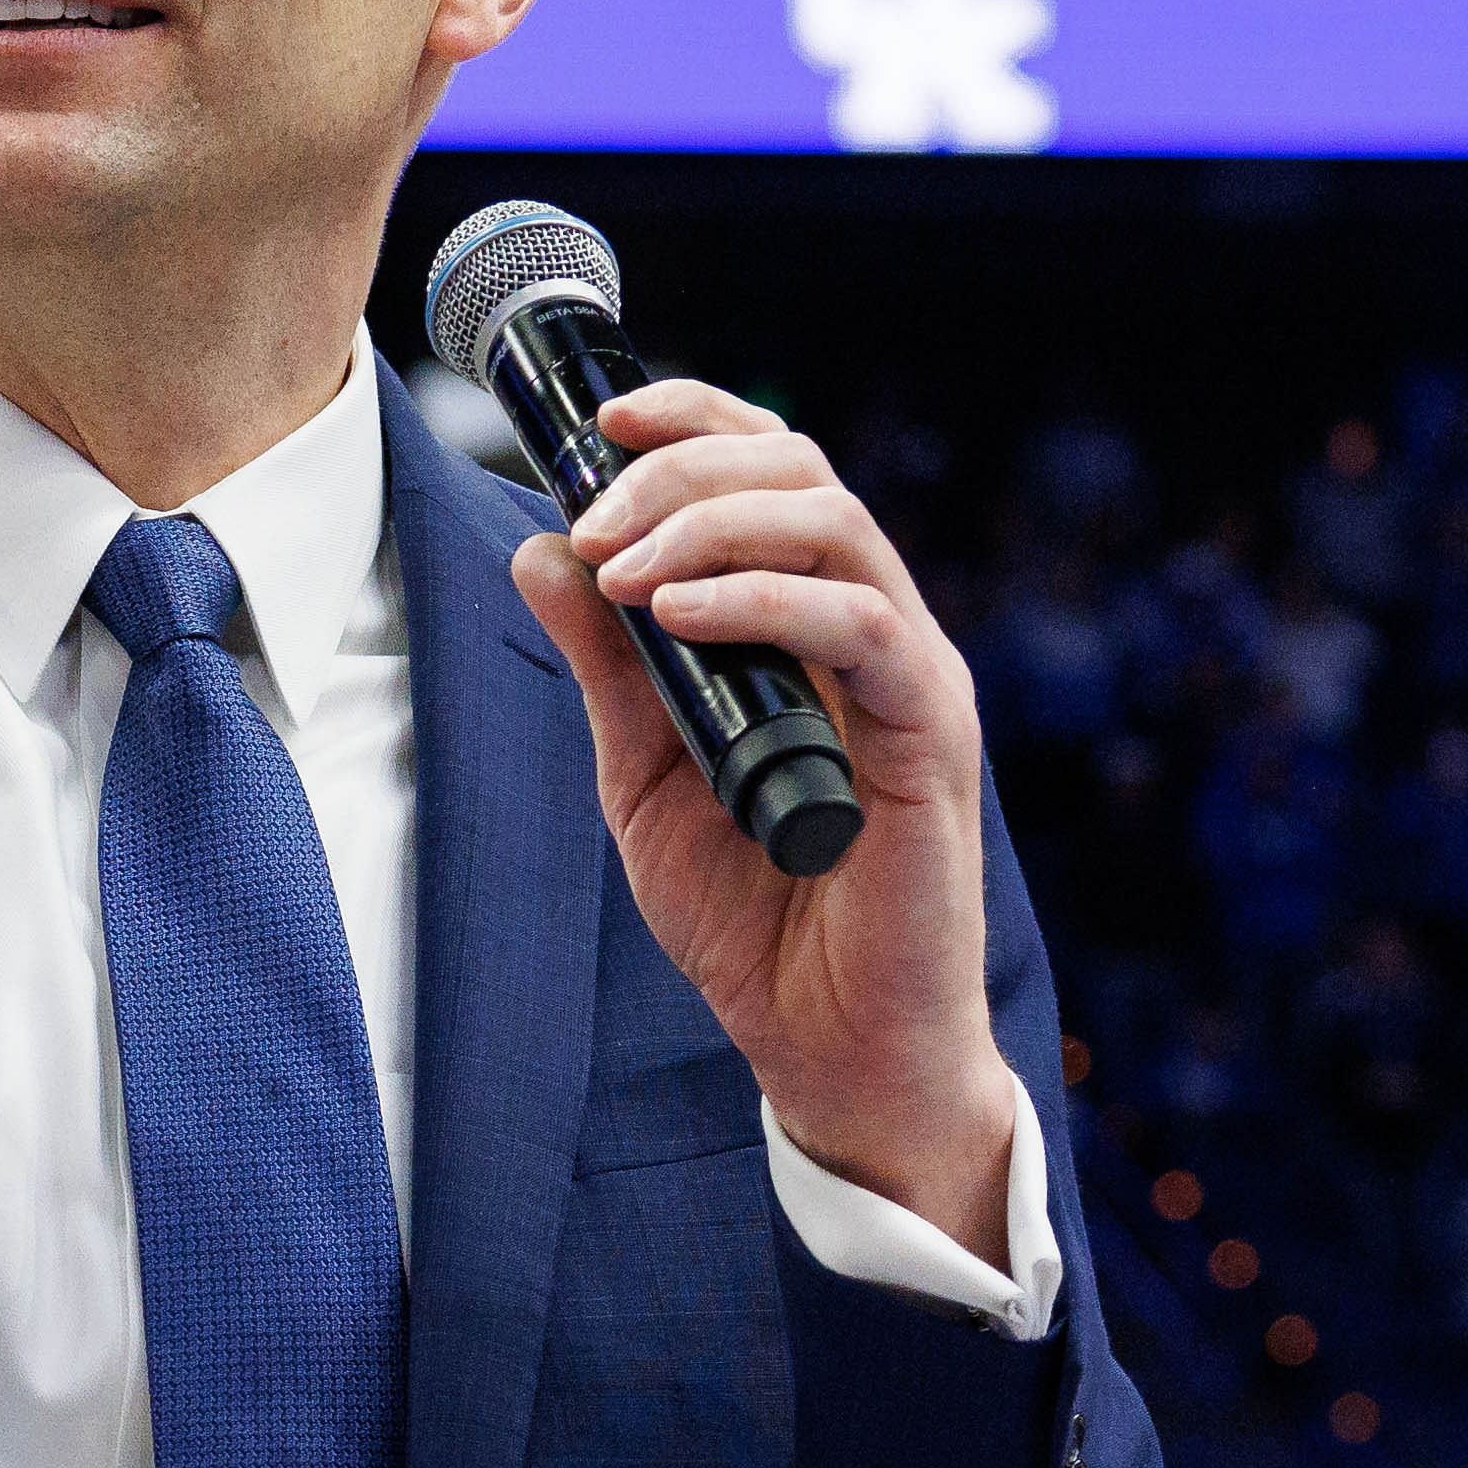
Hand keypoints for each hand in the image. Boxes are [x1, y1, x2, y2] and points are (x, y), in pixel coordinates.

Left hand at [506, 379, 1013, 1246]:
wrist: (830, 1047)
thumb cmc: (754, 918)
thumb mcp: (640, 776)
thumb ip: (605, 666)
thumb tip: (539, 552)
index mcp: (806, 623)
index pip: (768, 469)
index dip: (693, 420)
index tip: (601, 421)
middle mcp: (868, 627)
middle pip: (800, 467)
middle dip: (683, 464)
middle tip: (593, 514)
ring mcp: (907, 674)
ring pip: (835, 522)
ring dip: (712, 519)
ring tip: (622, 562)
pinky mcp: (929, 735)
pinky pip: (862, 627)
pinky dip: (765, 600)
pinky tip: (681, 612)